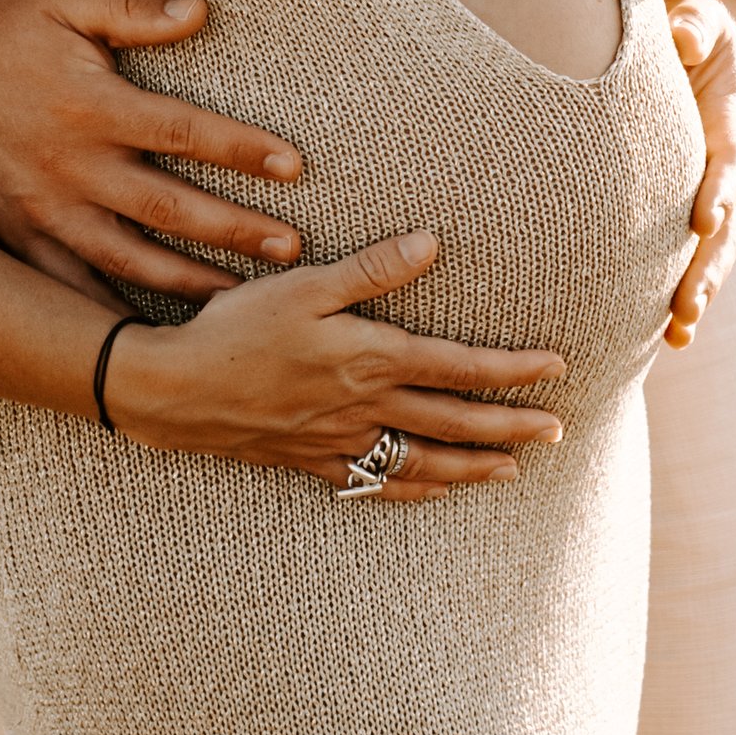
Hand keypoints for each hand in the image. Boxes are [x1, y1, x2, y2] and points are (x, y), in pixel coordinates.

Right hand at [0, 0, 308, 304]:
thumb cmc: (6, 22)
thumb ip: (132, 8)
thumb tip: (199, 10)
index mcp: (91, 106)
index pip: (181, 132)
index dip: (239, 149)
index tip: (294, 166)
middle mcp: (71, 166)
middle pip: (167, 207)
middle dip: (233, 231)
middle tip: (292, 251)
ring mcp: (44, 207)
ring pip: (127, 258)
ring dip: (188, 281)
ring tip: (242, 298)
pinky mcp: (19, 232)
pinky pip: (70, 286)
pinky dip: (111, 313)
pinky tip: (153, 334)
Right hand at [107, 230, 567, 497]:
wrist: (177, 391)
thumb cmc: (237, 327)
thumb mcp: (304, 284)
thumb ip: (372, 270)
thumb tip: (432, 244)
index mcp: (370, 359)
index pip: (459, 366)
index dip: (512, 369)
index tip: (556, 368)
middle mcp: (365, 407)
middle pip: (454, 423)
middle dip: (511, 427)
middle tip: (558, 429)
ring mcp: (340, 441)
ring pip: (423, 462)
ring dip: (474, 466)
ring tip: (513, 470)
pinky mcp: (312, 461)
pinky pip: (377, 484)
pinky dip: (415, 490)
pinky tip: (433, 490)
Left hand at [661, 0, 735, 343]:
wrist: (713, 42)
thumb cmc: (696, 26)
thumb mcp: (695, 14)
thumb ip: (691, 26)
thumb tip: (683, 39)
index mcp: (729, 121)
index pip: (727, 161)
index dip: (719, 189)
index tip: (704, 221)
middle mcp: (728, 165)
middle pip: (725, 224)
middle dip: (707, 267)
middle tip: (687, 307)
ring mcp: (716, 190)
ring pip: (714, 252)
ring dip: (699, 292)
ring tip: (677, 336)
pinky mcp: (696, 204)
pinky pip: (695, 254)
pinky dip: (687, 294)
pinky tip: (668, 339)